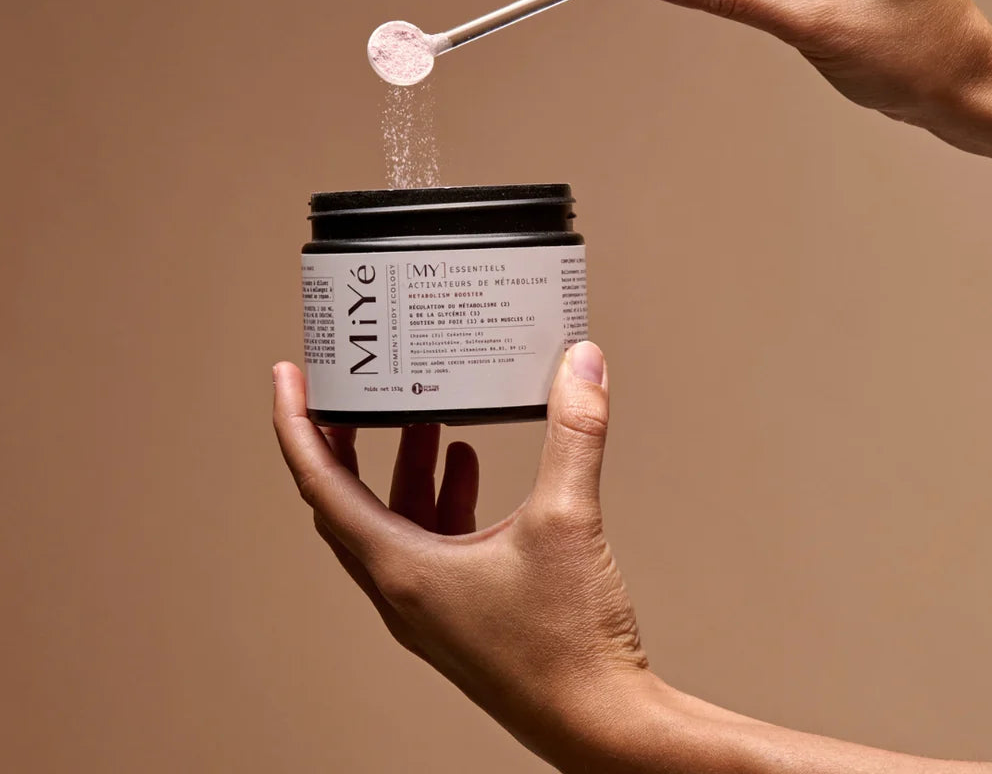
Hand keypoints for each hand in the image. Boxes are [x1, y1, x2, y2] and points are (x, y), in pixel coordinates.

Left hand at [273, 343, 654, 769]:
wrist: (601, 726)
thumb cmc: (568, 645)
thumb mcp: (566, 521)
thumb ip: (573, 434)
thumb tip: (580, 365)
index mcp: (399, 568)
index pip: (320, 483)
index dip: (296, 424)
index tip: (289, 378)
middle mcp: (400, 590)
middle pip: (345, 501)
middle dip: (346, 440)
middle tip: (352, 393)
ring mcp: (428, 606)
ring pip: (390, 521)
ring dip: (402, 468)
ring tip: (426, 418)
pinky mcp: (459, 612)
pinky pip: (428, 543)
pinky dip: (438, 500)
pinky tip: (467, 468)